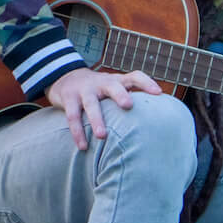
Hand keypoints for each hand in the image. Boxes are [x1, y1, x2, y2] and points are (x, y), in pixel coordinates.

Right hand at [43, 67, 161, 150]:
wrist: (64, 77)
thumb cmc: (98, 88)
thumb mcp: (113, 87)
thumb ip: (130, 97)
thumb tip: (158, 118)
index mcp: (116, 80)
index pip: (134, 76)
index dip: (146, 83)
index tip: (159, 93)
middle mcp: (101, 83)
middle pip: (112, 86)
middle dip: (119, 95)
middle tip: (128, 105)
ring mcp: (84, 90)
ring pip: (91, 104)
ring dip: (96, 120)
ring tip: (102, 136)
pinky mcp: (68, 98)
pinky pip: (73, 116)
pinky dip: (77, 132)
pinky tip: (83, 146)